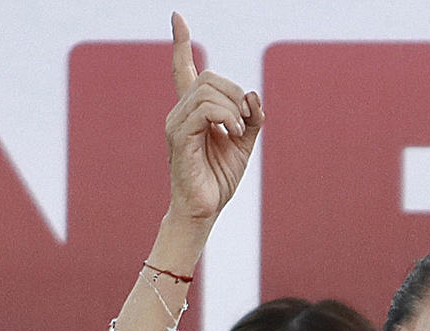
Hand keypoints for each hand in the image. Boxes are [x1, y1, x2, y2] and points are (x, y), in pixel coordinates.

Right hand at [166, 13, 261, 229]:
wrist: (203, 211)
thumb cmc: (218, 180)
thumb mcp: (243, 144)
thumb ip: (251, 118)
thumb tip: (253, 94)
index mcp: (192, 111)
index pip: (183, 69)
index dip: (181, 43)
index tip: (177, 17)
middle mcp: (180, 111)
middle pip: (208, 75)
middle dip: (234, 91)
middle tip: (246, 119)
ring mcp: (176, 122)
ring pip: (207, 90)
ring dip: (233, 107)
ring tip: (239, 130)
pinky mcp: (179, 135)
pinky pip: (204, 109)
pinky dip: (226, 116)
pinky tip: (233, 133)